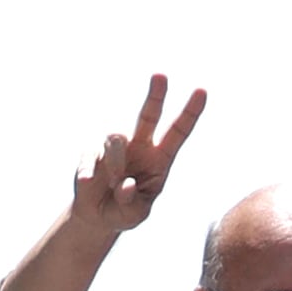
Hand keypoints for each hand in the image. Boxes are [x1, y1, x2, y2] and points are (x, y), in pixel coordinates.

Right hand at [65, 77, 203, 249]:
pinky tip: (89, 183)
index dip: (190, 113)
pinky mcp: (92, 152)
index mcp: (160, 159)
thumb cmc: (125, 212)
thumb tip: (125, 184)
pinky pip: (91, 155)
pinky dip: (90, 172)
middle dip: (156, 95)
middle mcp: (140, 146)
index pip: (178, 132)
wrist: (99, 216)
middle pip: (148, 115)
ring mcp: (115, 147)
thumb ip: (133, 203)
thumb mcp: (135, 215)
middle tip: (161, 75)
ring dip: (114, 165)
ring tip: (111, 186)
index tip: (202, 91)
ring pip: (115, 138)